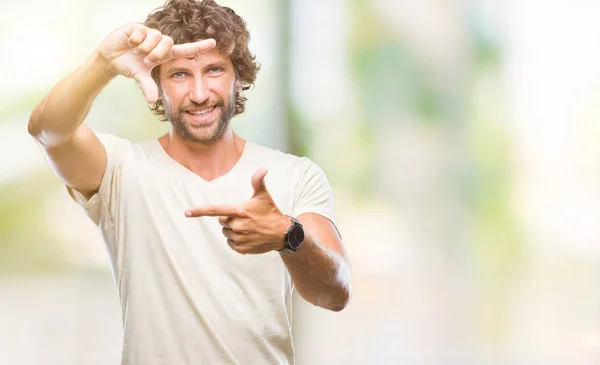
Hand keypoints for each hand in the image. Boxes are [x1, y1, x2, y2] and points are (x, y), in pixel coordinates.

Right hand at [96, 23, 215, 102]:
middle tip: (145, 60)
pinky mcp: (138, 27)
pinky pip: (142, 31)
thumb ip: (148, 87)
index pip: (186, 49)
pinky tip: (130, 42)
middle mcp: (160, 42)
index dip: (199, 46)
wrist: (111, 57)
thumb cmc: (130, 65)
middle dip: (156, 54)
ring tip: (135, 51)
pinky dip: (135, 40)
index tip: (214, 43)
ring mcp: (149, 33)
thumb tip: (152, 101)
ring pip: (155, 37)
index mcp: (165, 54)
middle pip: (168, 42)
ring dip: (144, 48)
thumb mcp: (140, 77)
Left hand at [185, 167, 289, 254]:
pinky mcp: (242, 249)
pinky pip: (231, 243)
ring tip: (248, 228)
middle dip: (229, 219)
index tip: (186, 212)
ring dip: (233, 230)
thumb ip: (258, 181)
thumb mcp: (264, 195)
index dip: (200, 211)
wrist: (283, 233)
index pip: (215, 210)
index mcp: (240, 210)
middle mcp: (238, 225)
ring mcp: (239, 238)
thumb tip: (263, 168)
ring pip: (226, 233)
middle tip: (245, 217)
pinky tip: (249, 237)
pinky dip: (236, 241)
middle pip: (222, 221)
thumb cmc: (271, 212)